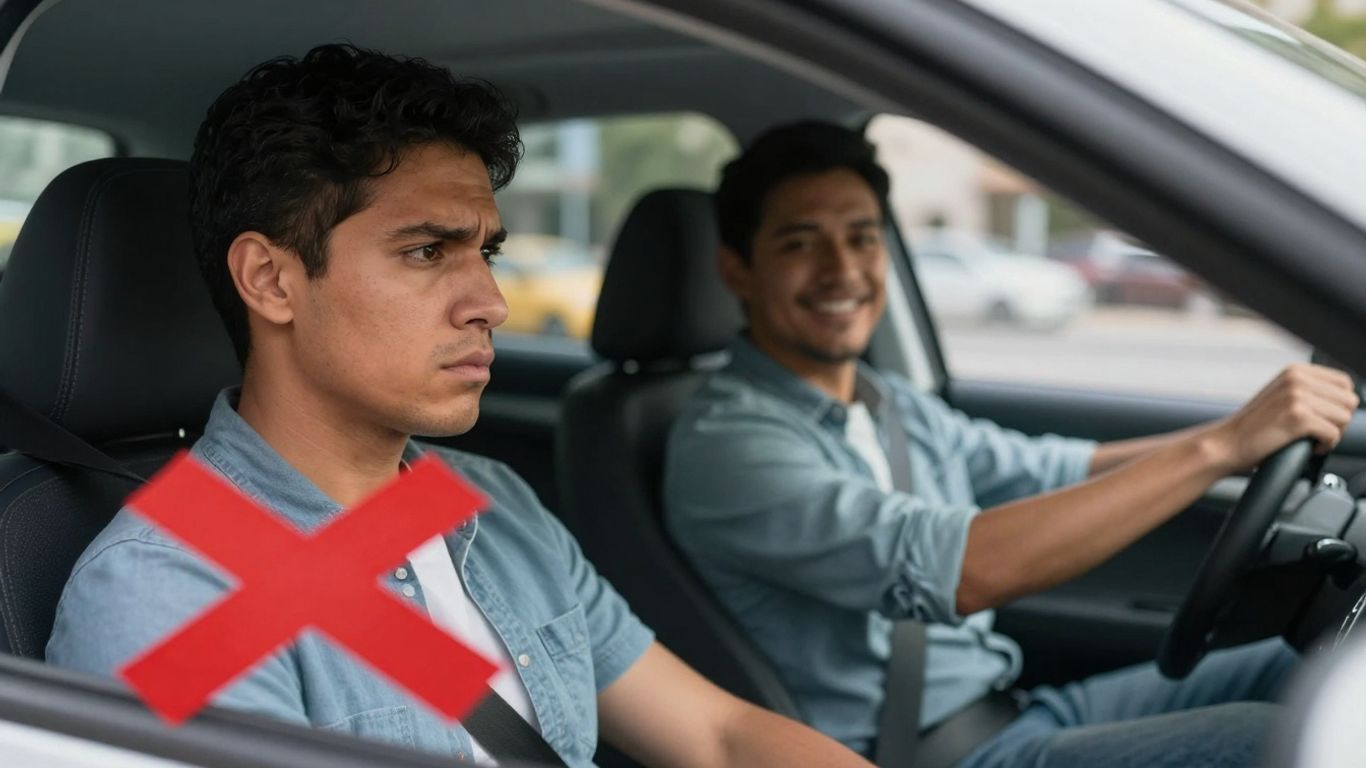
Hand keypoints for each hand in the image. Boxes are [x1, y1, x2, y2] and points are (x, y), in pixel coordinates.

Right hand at [1208, 363, 1358, 472]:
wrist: (1225, 444)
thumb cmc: (1253, 428)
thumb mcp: (1280, 398)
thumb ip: (1307, 392)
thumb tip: (1345, 401)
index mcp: (1295, 371)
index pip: (1344, 383)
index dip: (1339, 405)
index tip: (1323, 419)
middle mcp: (1297, 378)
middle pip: (1349, 400)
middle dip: (1339, 421)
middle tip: (1317, 432)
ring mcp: (1297, 396)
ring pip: (1344, 418)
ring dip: (1332, 434)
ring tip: (1310, 439)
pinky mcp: (1297, 417)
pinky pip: (1333, 434)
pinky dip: (1324, 446)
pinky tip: (1307, 447)